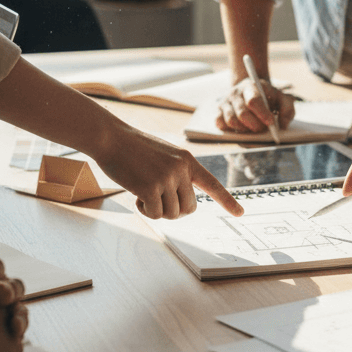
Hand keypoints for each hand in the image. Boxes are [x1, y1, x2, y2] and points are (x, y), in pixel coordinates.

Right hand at [96, 126, 243, 219]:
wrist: (111, 138)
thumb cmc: (133, 149)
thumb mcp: (164, 156)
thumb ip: (177, 174)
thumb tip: (182, 203)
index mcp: (188, 160)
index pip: (212, 184)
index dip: (227, 200)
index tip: (240, 213)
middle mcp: (181, 169)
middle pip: (189, 208)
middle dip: (174, 211)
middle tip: (157, 201)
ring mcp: (166, 178)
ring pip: (171, 214)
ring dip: (157, 210)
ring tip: (143, 192)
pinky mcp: (150, 187)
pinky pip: (154, 214)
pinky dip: (144, 210)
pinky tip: (135, 195)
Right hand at [215, 78, 296, 132]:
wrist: (251, 89)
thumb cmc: (268, 97)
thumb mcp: (282, 98)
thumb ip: (287, 109)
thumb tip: (281, 125)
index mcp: (251, 86)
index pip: (253, 101)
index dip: (262, 114)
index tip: (270, 123)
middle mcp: (235, 93)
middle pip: (242, 113)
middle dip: (255, 125)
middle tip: (263, 129)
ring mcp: (225, 102)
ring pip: (231, 121)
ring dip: (244, 129)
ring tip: (253, 128)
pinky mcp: (218, 111)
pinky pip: (220, 124)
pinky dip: (231, 130)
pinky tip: (241, 128)